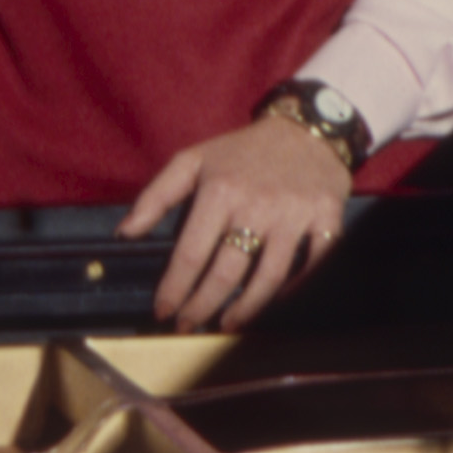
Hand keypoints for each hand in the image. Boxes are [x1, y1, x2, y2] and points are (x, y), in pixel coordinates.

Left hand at [120, 117, 349, 328]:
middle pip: (227, 272)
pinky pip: (314, 263)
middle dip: (203, 306)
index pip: (192, 252)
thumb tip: (125, 233)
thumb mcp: (192, 160)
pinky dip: (296, 288)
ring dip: (245, 308)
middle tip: (189, 325)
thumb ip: (155, 196)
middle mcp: (258, 205)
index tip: (163, 311)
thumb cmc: (242, 150)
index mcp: (220, 191)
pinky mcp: (327, 218)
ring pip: (269, 276)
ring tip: (227, 324)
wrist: (307, 127)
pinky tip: (275, 302)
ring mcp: (295, 214)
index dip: (175, 288)